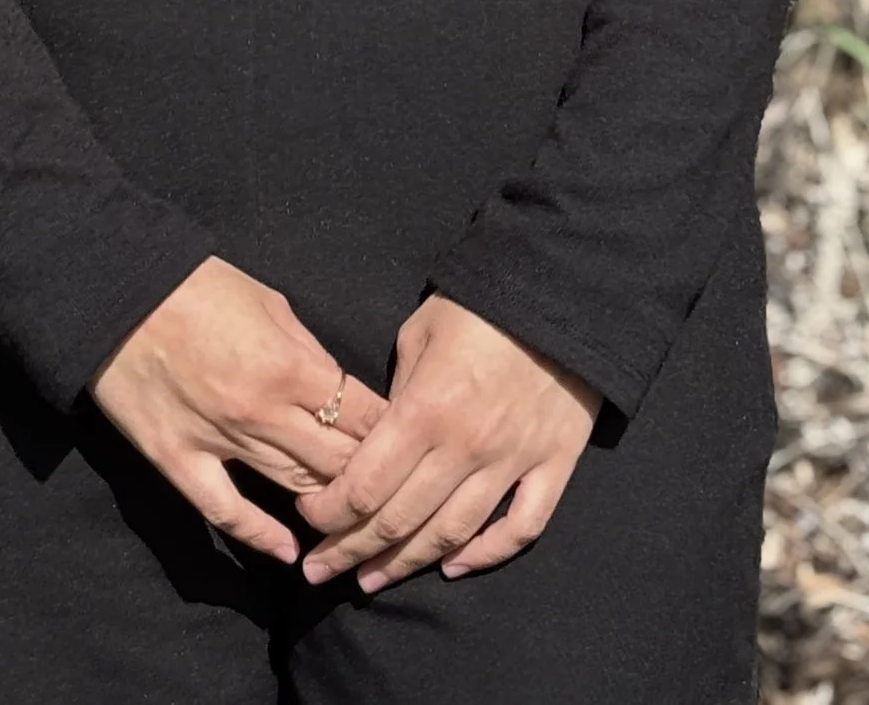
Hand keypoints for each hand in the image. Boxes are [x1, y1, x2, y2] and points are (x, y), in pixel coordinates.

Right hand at [91, 257, 390, 566]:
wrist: (119, 290)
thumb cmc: (198, 285)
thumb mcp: (269, 302)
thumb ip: (309, 351)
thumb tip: (339, 389)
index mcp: (289, 364)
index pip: (361, 416)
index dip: (389, 433)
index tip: (406, 443)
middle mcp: (261, 411)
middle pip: (335, 460)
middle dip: (367, 472)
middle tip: (387, 484)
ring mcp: (219, 441)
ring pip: (292, 485)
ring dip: (326, 502)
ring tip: (351, 514)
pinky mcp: (179, 460)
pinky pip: (226, 511)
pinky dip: (260, 535)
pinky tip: (289, 553)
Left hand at [294, 294, 599, 590]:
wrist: (560, 289)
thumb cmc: (479, 305)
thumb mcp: (419, 333)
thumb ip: (394, 392)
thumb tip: (376, 438)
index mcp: (425, 409)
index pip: (365, 485)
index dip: (330, 512)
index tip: (308, 518)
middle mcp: (466, 446)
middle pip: (399, 520)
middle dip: (351, 550)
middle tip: (321, 572)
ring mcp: (513, 461)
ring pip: (451, 535)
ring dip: (405, 564)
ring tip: (371, 581)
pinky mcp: (554, 464)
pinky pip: (521, 528)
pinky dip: (487, 555)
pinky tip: (454, 566)